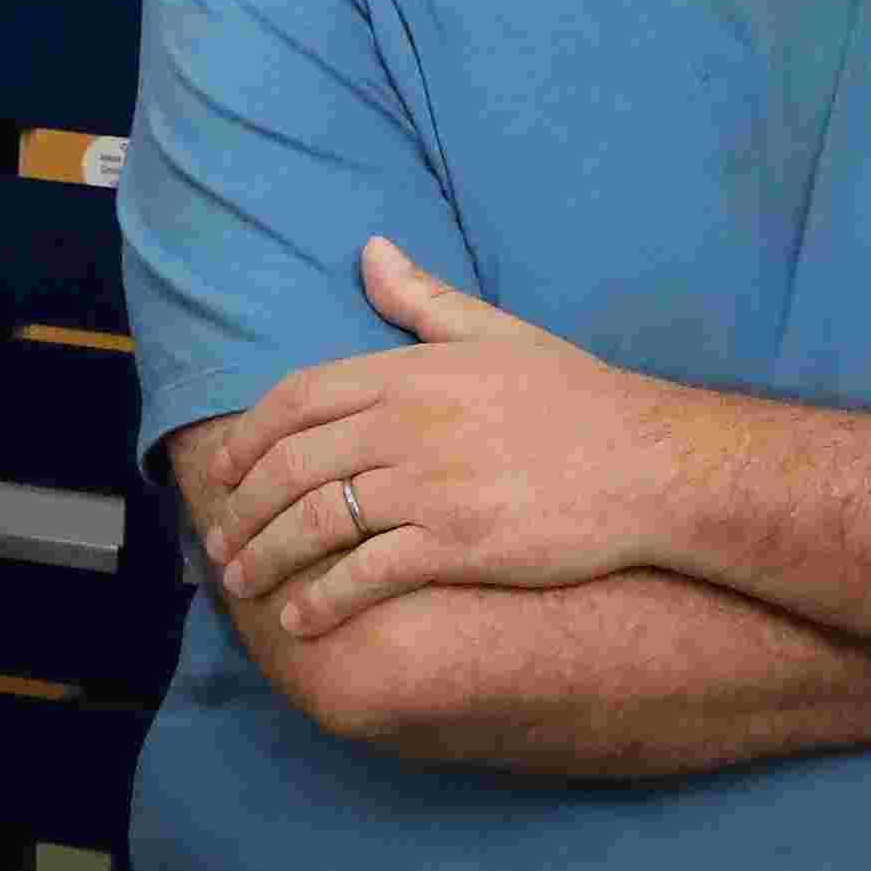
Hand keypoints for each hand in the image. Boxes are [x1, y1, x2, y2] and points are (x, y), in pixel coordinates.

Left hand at [190, 234, 707, 638]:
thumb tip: (368, 250)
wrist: (651, 463)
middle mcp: (408, 426)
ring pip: (317, 522)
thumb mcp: (497, 334)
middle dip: (242, 507)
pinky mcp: (457, 544)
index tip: (222, 471)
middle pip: (292, 466)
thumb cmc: (577, 399)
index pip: (297, 399)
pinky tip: (302, 620)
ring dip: (267, 557)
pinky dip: (324, 599)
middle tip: (219, 543)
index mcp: (409, 373)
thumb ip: (423, 300)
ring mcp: (431, 487)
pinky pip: (367, 574)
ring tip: (243, 583)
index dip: (247, 438)